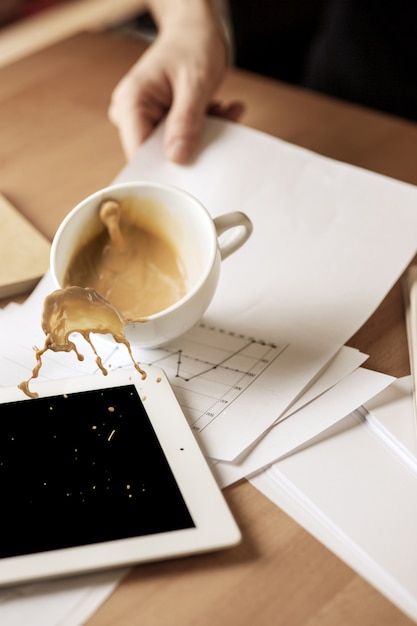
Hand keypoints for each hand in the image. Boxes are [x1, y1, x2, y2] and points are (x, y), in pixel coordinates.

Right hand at [108, 4, 242, 162]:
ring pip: (175, 148)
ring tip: (223, 112)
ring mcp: (148, 119)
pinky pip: (184, 138)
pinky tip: (220, 110)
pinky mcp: (162, 122)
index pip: (138, 154)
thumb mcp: (194, 83)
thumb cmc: (192, 43)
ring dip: (204, 136)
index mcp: (131, 104)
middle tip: (219, 126)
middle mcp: (133, 114)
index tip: (192, 170)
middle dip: (192, 147)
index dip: (163, 170)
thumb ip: (186, 121)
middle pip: (158, 154)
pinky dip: (206, 129)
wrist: (195, 28)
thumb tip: (177, 158)